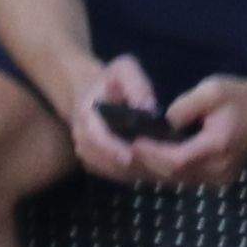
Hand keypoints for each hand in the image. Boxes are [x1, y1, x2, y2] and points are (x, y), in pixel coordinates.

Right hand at [67, 52, 158, 182]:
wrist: (93, 96)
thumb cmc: (111, 81)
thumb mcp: (123, 69)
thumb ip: (136, 84)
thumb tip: (149, 107)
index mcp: (86, 116)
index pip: (95, 138)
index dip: (111, 149)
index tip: (129, 156)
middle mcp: (83, 141)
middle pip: (105, 162)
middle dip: (131, 165)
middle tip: (160, 167)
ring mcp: (89, 156)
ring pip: (113, 173)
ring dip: (137, 172)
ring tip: (163, 169)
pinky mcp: (99, 166)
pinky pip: (118, 176)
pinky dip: (137, 174)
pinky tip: (159, 170)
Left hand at [134, 69, 246, 188]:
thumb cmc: (238, 96)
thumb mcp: (210, 91)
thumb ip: (182, 108)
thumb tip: (159, 123)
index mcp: (218, 147)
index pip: (176, 160)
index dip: (152, 153)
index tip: (133, 141)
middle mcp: (219, 169)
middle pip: (174, 175)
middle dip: (149, 162)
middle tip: (127, 148)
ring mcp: (220, 178)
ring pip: (179, 180)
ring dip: (157, 169)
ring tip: (136, 153)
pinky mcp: (219, 180)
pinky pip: (188, 179)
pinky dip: (170, 170)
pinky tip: (155, 157)